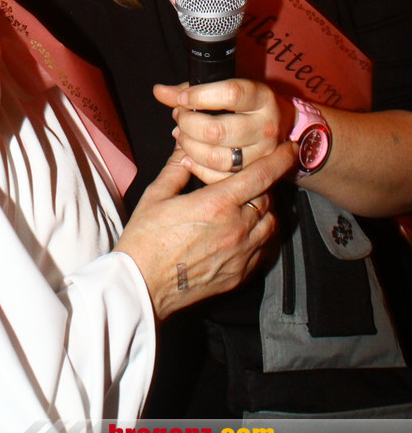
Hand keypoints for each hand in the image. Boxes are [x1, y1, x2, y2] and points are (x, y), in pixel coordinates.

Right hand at [115, 141, 296, 319]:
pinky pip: (263, 251)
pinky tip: (243, 233)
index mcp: (217, 204)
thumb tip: (185, 147)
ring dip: (264, 211)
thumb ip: (176, 167)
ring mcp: (241, 255)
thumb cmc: (145, 238)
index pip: (260, 176)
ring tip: (247, 205)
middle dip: (262, 185)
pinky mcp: (239, 275)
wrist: (142, 285)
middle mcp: (236, 228)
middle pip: (267, 199)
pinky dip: (260, 237)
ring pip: (271, 225)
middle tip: (249, 179)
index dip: (279, 159)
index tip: (290, 149)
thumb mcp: (157, 195)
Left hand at [154, 79, 294, 184]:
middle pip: (217, 130)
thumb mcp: (225, 88)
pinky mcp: (253, 174)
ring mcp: (262, 154)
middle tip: (180, 119)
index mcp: (262, 98)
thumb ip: (192, 90)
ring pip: (216, 157)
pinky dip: (197, 167)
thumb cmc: (244, 103)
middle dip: (189, 124)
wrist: (278, 124)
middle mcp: (265, 127)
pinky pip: (219, 177)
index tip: (183, 98)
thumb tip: (160, 91)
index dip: (200, 96)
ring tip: (181, 136)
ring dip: (190, 147)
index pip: (230, 94)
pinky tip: (187, 156)